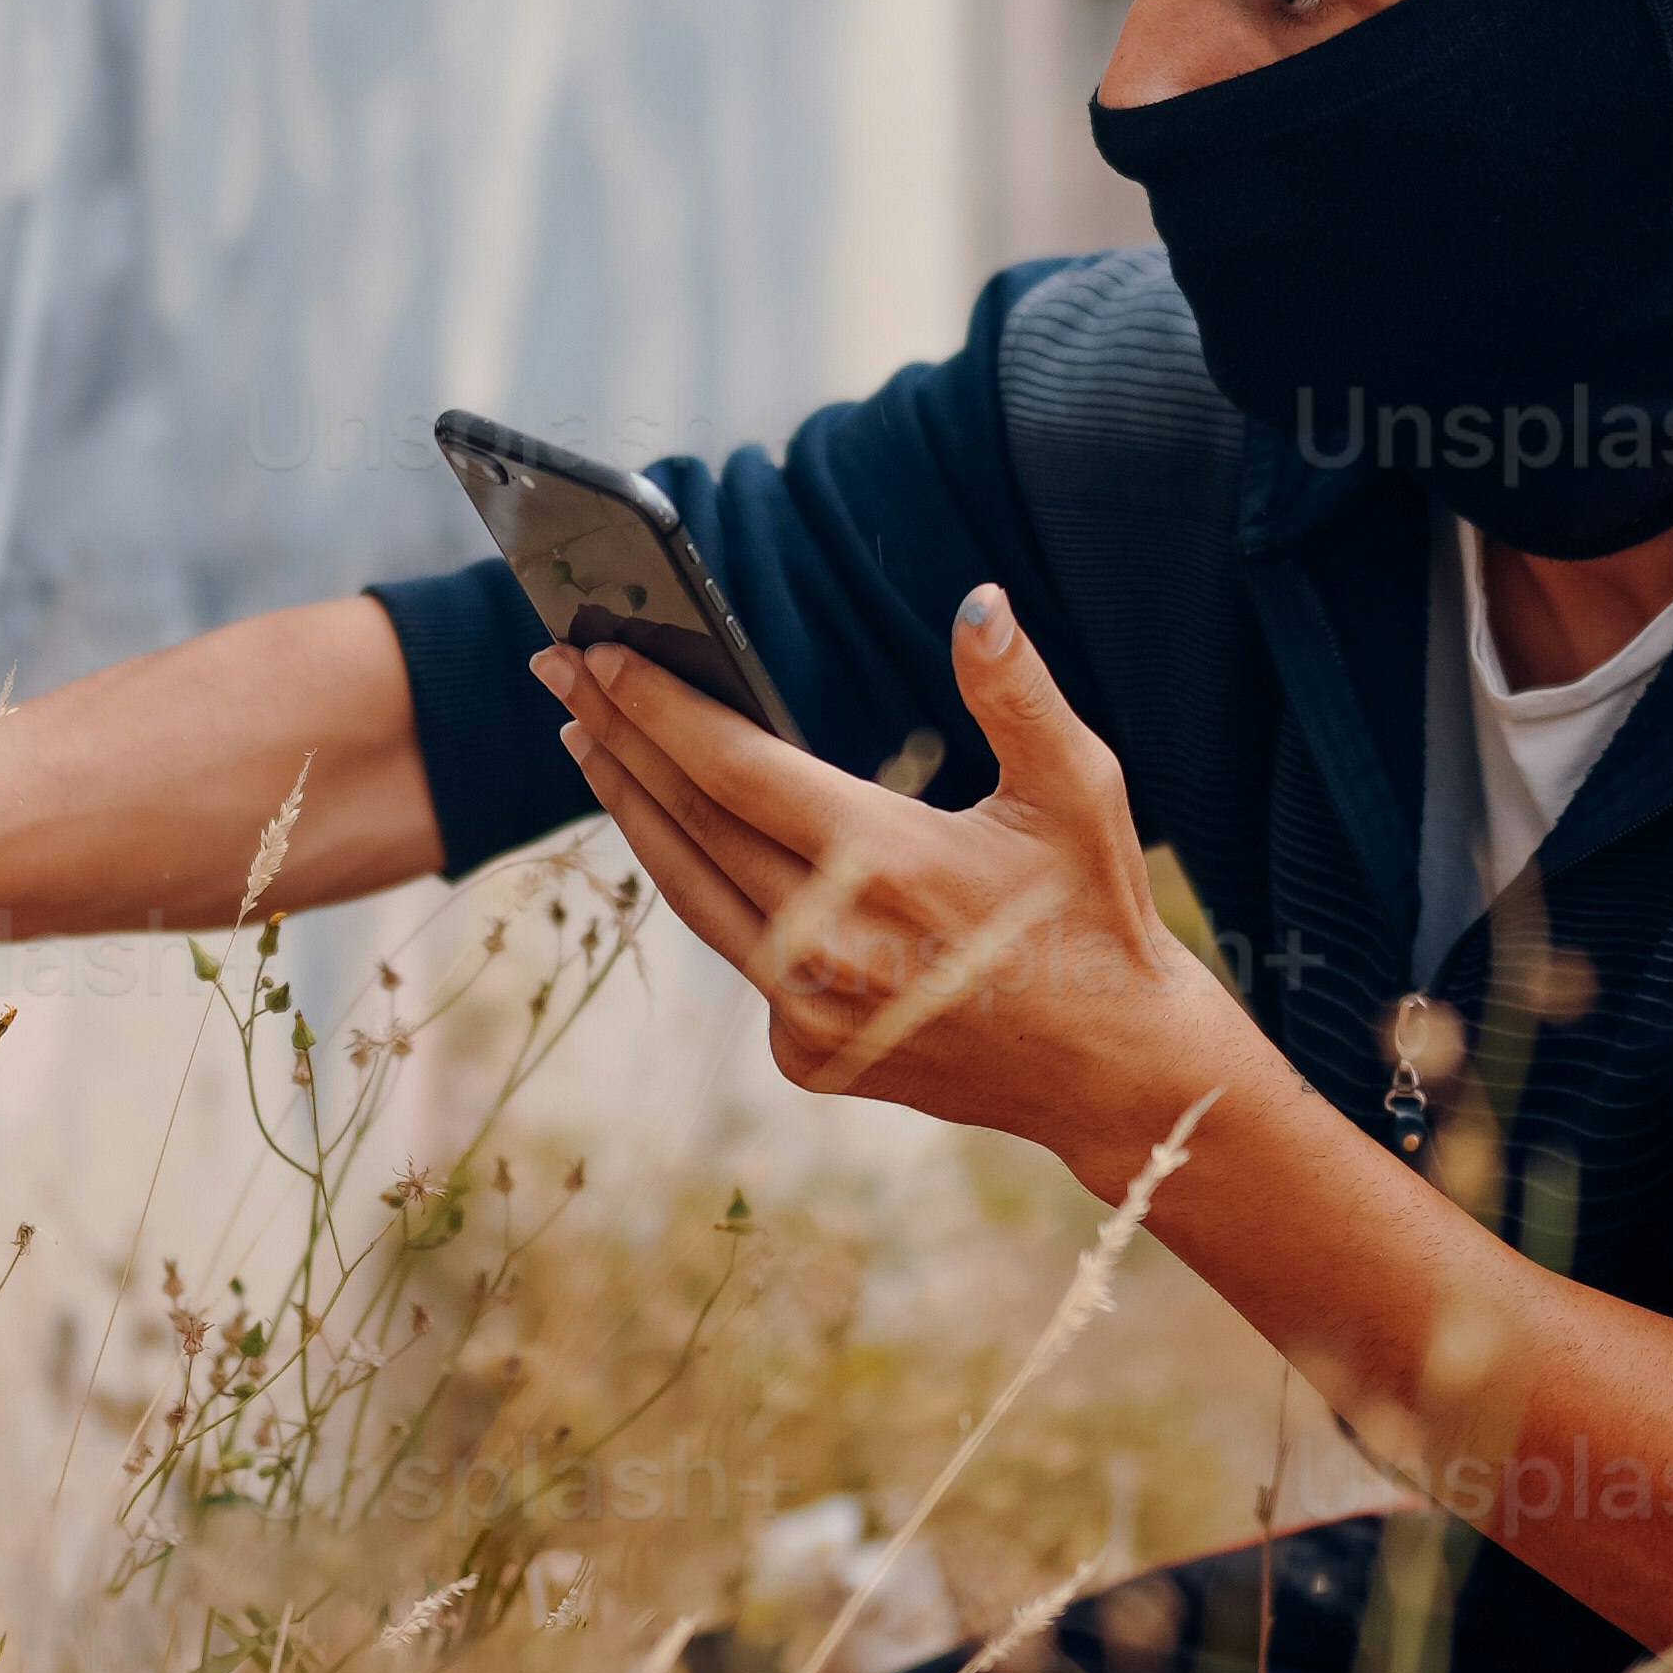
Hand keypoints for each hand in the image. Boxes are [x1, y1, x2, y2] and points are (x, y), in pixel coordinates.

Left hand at [538, 584, 1235, 1183]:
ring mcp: (810, 1011)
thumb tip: (979, 602)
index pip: (732, 766)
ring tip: (589, 742)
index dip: (656, 704)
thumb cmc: (1097, 910)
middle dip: (616, 736)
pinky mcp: (808, 1056)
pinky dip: (712, 893)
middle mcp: (829, 942)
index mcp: (885, 861)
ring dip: (633, 810)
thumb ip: (1017, 691)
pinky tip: (690, 841)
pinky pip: (741, 956)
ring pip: (691, 892)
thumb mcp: (1078, 788)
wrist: (1113, 1070)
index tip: (598, 651)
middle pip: (688, 821)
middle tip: (559, 670)